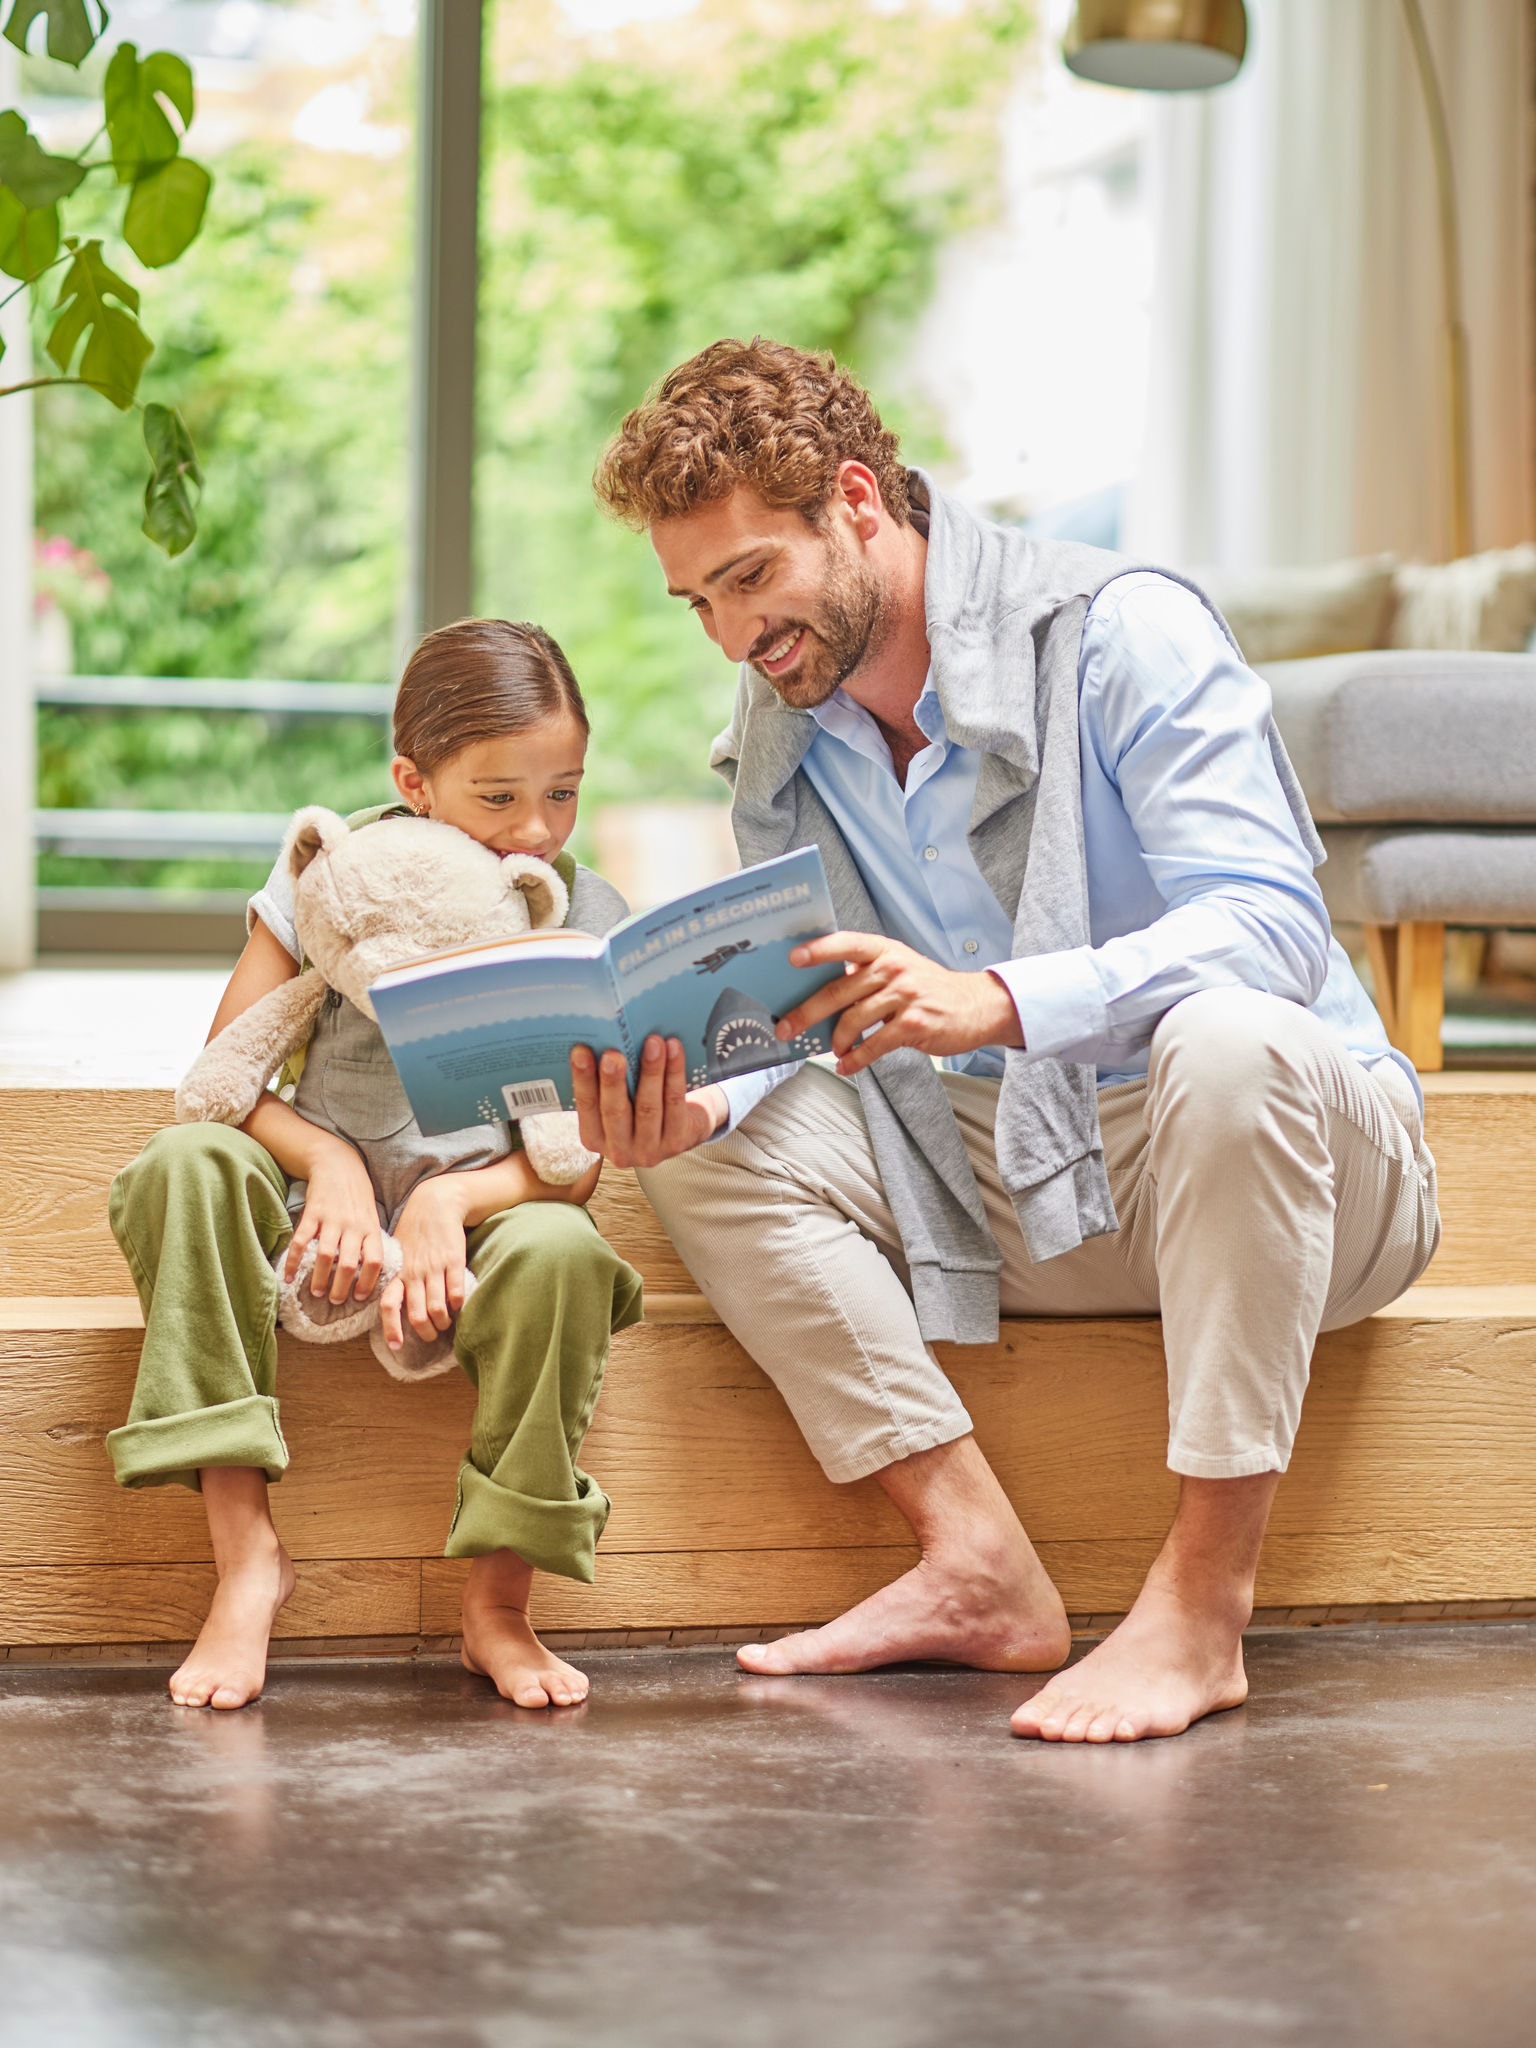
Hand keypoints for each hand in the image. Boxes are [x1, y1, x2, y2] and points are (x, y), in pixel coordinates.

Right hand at [284, 1133, 383, 1304]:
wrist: (338, 1163)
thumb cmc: (357, 1194)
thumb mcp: (371, 1215)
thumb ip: (370, 1240)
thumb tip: (372, 1271)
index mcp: (370, 1228)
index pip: (375, 1260)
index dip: (369, 1281)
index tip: (360, 1297)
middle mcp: (353, 1225)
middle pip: (349, 1263)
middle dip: (341, 1287)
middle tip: (336, 1301)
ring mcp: (332, 1219)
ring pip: (326, 1255)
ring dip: (319, 1277)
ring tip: (316, 1292)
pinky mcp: (312, 1213)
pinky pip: (302, 1241)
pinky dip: (293, 1261)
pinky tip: (287, 1276)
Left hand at [379, 1176, 471, 1351]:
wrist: (436, 1203)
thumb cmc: (416, 1231)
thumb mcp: (399, 1253)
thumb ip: (396, 1277)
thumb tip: (393, 1303)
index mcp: (398, 1273)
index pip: (389, 1305)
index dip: (392, 1328)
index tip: (397, 1346)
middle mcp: (413, 1273)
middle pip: (417, 1315)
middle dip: (426, 1332)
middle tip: (432, 1335)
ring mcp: (434, 1268)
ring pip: (437, 1309)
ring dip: (443, 1322)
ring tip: (447, 1322)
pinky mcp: (454, 1261)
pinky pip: (456, 1292)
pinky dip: (458, 1305)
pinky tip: (460, 1306)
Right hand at [570, 1035, 727, 1168]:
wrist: (682, 1127)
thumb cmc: (639, 1104)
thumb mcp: (619, 1100)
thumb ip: (607, 1081)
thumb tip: (602, 1037)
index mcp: (594, 1137)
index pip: (586, 1107)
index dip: (582, 1079)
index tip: (580, 1051)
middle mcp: (619, 1150)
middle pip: (615, 1112)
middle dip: (613, 1081)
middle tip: (613, 1054)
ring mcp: (649, 1150)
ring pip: (648, 1107)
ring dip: (650, 1071)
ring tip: (652, 1042)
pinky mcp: (677, 1142)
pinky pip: (675, 1102)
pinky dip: (675, 1073)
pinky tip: (674, 1050)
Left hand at [773, 932, 1023, 1077]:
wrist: (976, 1006)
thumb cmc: (928, 988)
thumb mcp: (899, 966)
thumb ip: (864, 973)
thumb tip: (819, 993)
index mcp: (884, 951)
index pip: (846, 943)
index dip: (818, 950)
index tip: (792, 959)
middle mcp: (894, 969)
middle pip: (838, 991)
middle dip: (806, 1012)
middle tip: (786, 1028)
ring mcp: (905, 996)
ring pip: (853, 1020)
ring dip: (836, 1040)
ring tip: (833, 1048)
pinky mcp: (914, 1025)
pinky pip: (874, 1045)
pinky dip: (856, 1058)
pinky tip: (847, 1064)